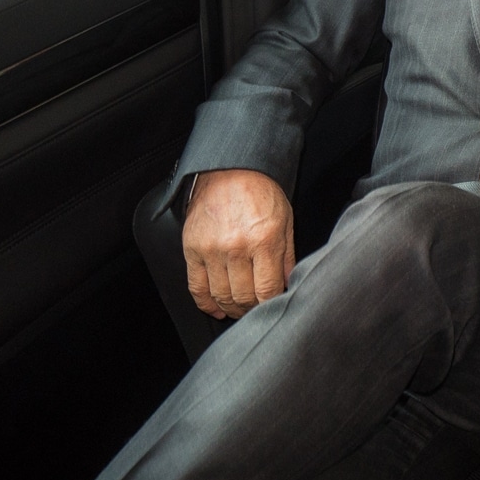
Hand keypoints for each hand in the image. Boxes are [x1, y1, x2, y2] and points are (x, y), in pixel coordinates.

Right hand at [183, 168, 295, 318]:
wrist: (230, 170)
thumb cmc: (261, 192)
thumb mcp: (286, 219)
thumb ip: (287, 256)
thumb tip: (287, 285)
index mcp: (264, 240)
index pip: (267, 290)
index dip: (270, 304)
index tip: (272, 305)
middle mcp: (236, 247)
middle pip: (243, 297)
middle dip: (251, 309)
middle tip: (255, 309)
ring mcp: (212, 249)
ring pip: (221, 295)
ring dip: (231, 308)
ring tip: (238, 309)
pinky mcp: (192, 249)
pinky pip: (196, 286)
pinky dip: (205, 303)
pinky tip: (216, 308)